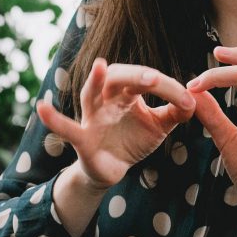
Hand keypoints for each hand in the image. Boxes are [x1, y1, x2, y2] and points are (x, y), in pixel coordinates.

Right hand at [36, 58, 196, 189]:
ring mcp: (91, 116)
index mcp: (127, 92)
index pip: (147, 80)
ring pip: (91, 93)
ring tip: (99, 67)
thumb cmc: (133, 139)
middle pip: (118, 77)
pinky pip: (66, 128)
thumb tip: (196, 100)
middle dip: (136, 76)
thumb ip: (177, 111)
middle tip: (154, 79)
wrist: (112, 169)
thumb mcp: (159, 125)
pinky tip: (41, 109)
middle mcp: (106, 98)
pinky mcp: (81, 138)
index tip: (189, 101)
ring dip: (95, 81)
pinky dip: (53, 119)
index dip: (168, 88)